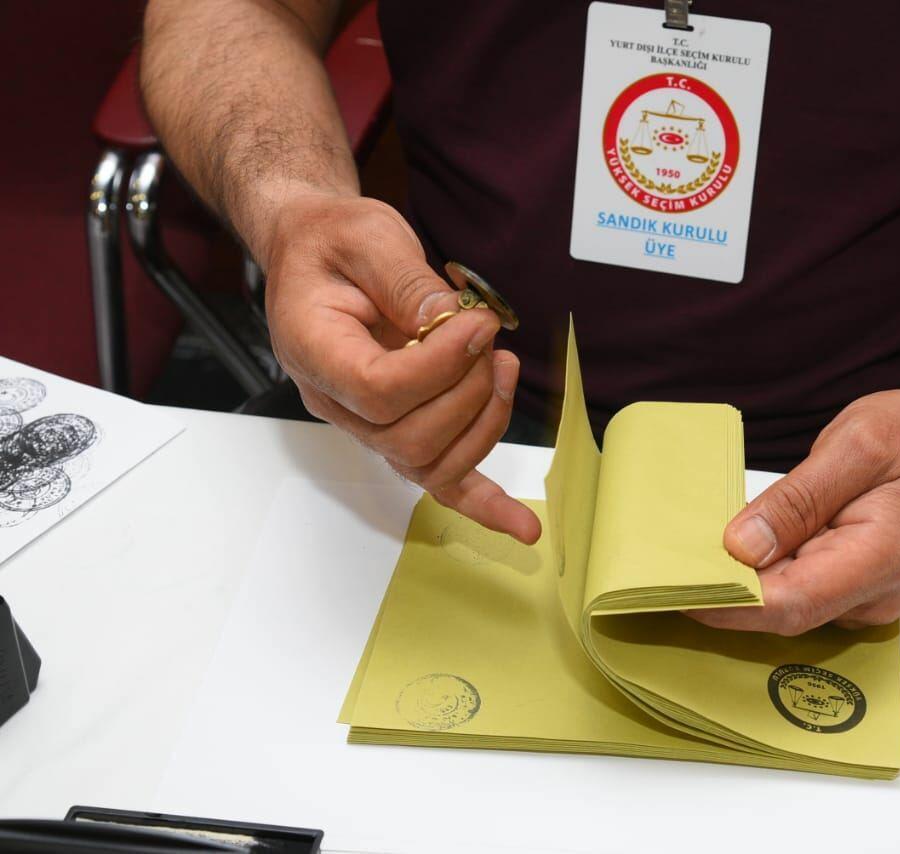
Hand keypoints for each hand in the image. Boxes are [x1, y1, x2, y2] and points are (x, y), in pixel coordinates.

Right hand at [263, 193, 540, 543]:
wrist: (318, 253)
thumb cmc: (334, 243)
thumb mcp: (367, 236)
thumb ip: (406, 280)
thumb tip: (453, 320)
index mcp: (313, 351)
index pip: (378, 390)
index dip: (439, 365)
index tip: (476, 325)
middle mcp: (336, 402)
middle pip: (409, 436)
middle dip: (468, 390)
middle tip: (488, 336)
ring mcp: (367, 424)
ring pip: (432, 461)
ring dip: (485, 419)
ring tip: (504, 365)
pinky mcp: (401, 429)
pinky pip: (440, 481)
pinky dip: (484, 505)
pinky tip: (521, 527)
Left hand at [689, 389, 899, 634]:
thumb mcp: (857, 445)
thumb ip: (799, 498)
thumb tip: (742, 546)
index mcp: (879, 558)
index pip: (790, 602)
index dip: (727, 604)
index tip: (673, 591)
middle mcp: (872, 594)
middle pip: (782, 612)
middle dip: (720, 597)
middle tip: (659, 573)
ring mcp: (862, 597)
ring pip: (785, 605)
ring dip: (735, 587)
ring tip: (682, 560)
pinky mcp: (850, 587)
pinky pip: (795, 592)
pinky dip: (757, 578)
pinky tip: (724, 556)